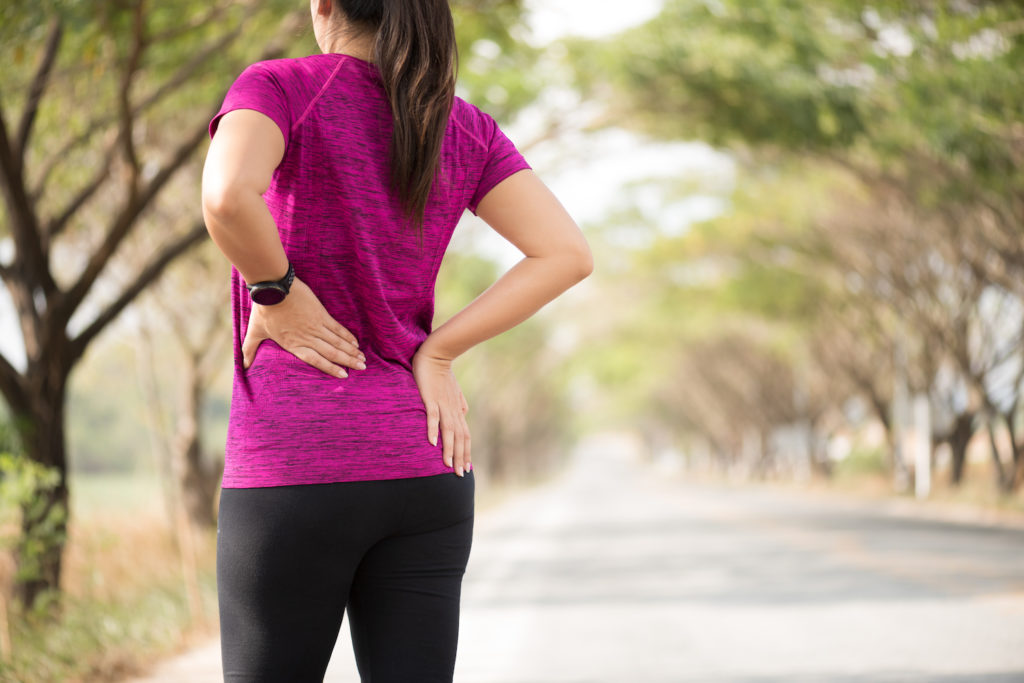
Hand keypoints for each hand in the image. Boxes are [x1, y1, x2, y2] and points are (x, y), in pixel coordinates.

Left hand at [241, 276, 365, 377]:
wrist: (273, 287)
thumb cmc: (263, 309)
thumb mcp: (254, 331)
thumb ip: (249, 349)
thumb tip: (243, 366)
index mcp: (293, 344)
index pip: (316, 360)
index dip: (331, 368)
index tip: (344, 375)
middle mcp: (307, 338)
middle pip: (332, 352)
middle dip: (348, 361)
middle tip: (362, 368)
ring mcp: (316, 326)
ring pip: (337, 342)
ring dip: (351, 350)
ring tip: (362, 358)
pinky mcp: (320, 314)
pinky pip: (337, 328)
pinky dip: (347, 336)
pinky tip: (355, 342)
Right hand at [412, 344, 470, 475]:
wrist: (437, 354)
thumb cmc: (444, 373)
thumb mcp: (454, 391)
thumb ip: (459, 404)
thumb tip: (464, 414)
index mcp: (458, 411)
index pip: (464, 435)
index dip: (466, 452)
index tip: (466, 467)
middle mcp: (454, 411)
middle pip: (459, 438)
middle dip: (459, 457)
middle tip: (459, 474)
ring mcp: (443, 405)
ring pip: (449, 431)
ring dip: (448, 449)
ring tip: (447, 465)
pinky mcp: (431, 398)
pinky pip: (433, 416)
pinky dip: (433, 429)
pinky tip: (432, 443)